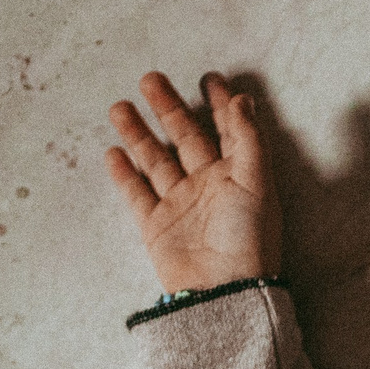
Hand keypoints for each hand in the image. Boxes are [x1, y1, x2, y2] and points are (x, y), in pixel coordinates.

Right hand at [105, 72, 281, 292]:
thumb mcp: (257, 184)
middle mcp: (209, 187)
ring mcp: (181, 205)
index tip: (210, 77)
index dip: (219, 104)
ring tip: (119, 106)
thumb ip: (249, 140)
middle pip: (186, 138)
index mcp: (238, 175)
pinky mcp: (156, 225)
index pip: (227, 131)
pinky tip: (113, 152)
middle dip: (169, 108)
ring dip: (138, 133)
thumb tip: (243, 99)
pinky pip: (136, 194)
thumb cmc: (247, 239)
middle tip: (151, 78)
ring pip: (155, 159)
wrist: (222, 290)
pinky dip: (124, 174)